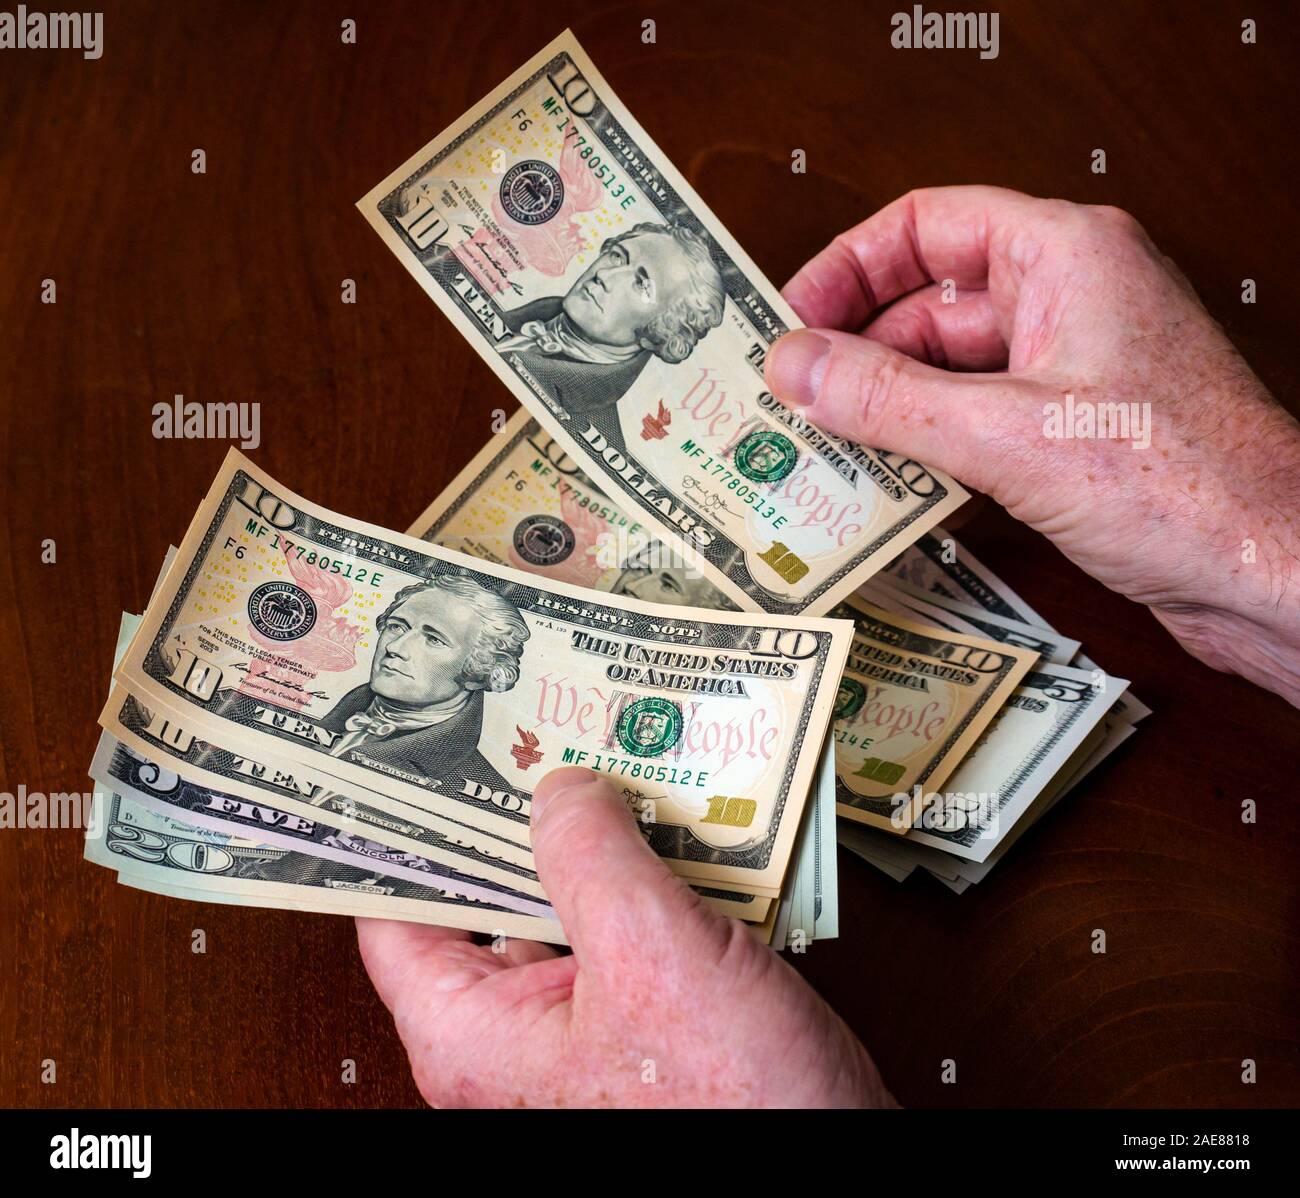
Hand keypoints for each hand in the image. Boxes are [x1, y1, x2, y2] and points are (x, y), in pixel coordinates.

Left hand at [357, 766, 893, 1107]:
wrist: (833, 1156)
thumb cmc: (738, 1109)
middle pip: (484, 899)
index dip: (404, 836)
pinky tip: (671, 828)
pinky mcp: (639, 1017)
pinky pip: (620, 928)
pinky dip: (642, 876)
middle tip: (535, 740)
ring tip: (611, 767)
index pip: (395, 916)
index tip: (416, 765)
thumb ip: (593, 856)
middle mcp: (515, 1034)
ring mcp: (580, 1025)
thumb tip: (560, 791)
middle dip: (515, 821)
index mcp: (476, 1035)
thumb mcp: (654, 956)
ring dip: (592, 844)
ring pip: (561, 907)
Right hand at [765, 186, 1299, 705]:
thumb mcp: (1007, 435)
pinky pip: (973, 419)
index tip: (790, 317)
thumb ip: (889, 398)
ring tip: (817, 444)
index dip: (849, 265)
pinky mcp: (1070, 430)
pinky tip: (879, 480)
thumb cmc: (1184, 485)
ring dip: (885, 405)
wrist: (1270, 571)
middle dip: (856, 349)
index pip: (927, 223)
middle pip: (928, 302)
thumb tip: (796, 364)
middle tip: (789, 398)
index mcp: (1066, 255)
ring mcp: (1071, 367)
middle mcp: (1069, 299)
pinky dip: (924, 444)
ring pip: (947, 367)